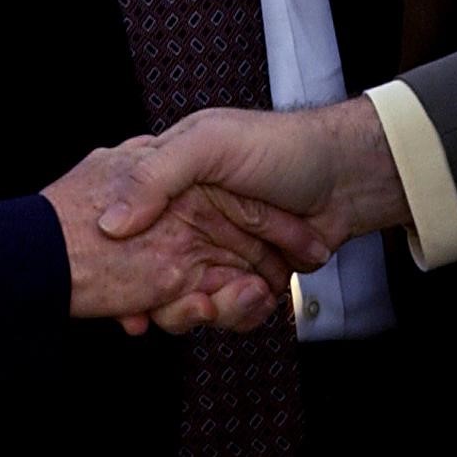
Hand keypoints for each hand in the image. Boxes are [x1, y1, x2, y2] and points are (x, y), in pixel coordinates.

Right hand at [42, 140, 334, 337]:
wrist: (347, 176)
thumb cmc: (279, 146)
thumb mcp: (208, 144)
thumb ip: (156, 176)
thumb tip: (109, 224)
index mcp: (168, 187)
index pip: (126, 242)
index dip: (122, 277)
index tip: (131, 309)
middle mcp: (187, 222)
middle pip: (155, 283)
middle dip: (175, 305)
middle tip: (201, 305)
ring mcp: (219, 251)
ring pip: (193, 303)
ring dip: (219, 309)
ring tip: (252, 292)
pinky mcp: (248, 275)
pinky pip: (230, 310)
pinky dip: (245, 312)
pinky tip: (264, 296)